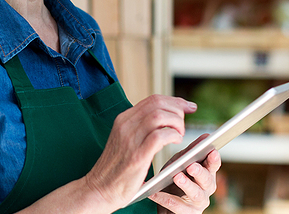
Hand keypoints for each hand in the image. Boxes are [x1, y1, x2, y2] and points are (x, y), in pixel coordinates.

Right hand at [83, 95, 197, 209]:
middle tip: (183, 126)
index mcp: (123, 119)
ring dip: (176, 124)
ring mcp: (130, 139)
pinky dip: (172, 136)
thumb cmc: (116, 168)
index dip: (175, 101)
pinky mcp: (137, 155)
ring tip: (179, 136)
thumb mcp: (124, 140)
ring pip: (160, 116)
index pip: (153, 100)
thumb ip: (140, 128)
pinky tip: (175, 142)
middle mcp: (125, 125)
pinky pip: (160, 136)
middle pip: (158, 104)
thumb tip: (165, 119)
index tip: (189, 107)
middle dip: (178, 111)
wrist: (99, 188)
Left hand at [149, 144, 220, 213]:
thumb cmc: (174, 180)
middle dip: (200, 172)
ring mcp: (198, 203)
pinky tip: (154, 192)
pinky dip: (164, 198)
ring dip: (186, 185)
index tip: (212, 151)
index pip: (213, 165)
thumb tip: (205, 136)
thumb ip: (191, 152)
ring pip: (195, 194)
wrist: (165, 204)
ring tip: (176, 177)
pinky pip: (176, 206)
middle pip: (207, 180)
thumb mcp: (180, 163)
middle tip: (191, 166)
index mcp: (207, 174)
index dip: (214, 159)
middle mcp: (206, 189)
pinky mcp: (187, 213)